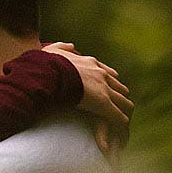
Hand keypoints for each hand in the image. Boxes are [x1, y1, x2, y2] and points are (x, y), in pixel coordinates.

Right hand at [44, 42, 131, 161]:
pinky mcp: (103, 103)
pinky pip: (117, 114)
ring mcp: (104, 88)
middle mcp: (101, 74)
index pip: (107, 72)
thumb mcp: (53, 51)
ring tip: (124, 117)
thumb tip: (72, 46)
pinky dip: (120, 120)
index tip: (110, 88)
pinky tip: (122, 125)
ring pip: (122, 100)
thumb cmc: (47, 64)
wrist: (51, 73)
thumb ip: (63, 47)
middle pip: (119, 86)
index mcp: (90, 63)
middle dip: (120, 95)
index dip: (110, 81)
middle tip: (119, 105)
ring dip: (123, 108)